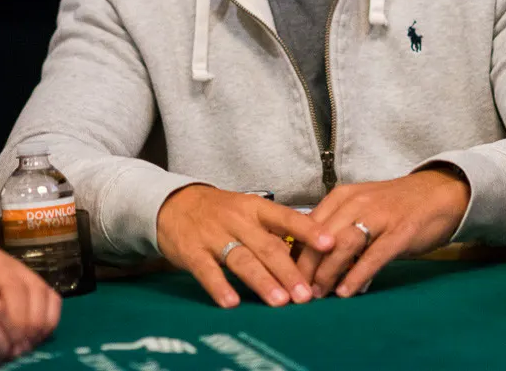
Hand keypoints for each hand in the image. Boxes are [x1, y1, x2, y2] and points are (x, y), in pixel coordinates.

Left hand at [0, 223, 61, 354]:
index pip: (15, 288)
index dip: (16, 319)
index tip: (8, 344)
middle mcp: (16, 266)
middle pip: (35, 295)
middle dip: (28, 328)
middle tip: (16, 351)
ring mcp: (28, 273)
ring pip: (47, 297)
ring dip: (40, 326)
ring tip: (25, 346)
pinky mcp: (36, 281)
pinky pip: (53, 299)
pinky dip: (50, 319)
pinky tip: (37, 335)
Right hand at [156, 185, 334, 307]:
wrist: (175, 203)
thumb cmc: (222, 213)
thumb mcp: (249, 213)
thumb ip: (274, 233)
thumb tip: (310, 257)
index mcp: (256, 208)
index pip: (287, 218)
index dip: (308, 231)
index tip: (329, 244)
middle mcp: (238, 220)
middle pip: (267, 246)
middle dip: (288, 272)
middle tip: (306, 294)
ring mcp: (214, 236)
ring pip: (242, 260)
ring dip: (262, 281)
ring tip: (280, 301)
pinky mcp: (192, 251)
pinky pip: (207, 271)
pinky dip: (219, 287)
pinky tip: (232, 302)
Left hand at [295, 167, 469, 298]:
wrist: (439, 193)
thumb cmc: (396, 207)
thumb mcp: (361, 212)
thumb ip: (339, 233)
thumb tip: (314, 264)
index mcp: (342, 196)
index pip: (308, 225)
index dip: (295, 253)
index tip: (286, 276)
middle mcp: (356, 203)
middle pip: (321, 236)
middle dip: (306, 267)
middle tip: (298, 292)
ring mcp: (379, 216)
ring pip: (343, 245)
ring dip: (327, 272)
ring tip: (319, 294)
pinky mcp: (400, 231)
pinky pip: (373, 256)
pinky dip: (358, 275)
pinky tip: (347, 291)